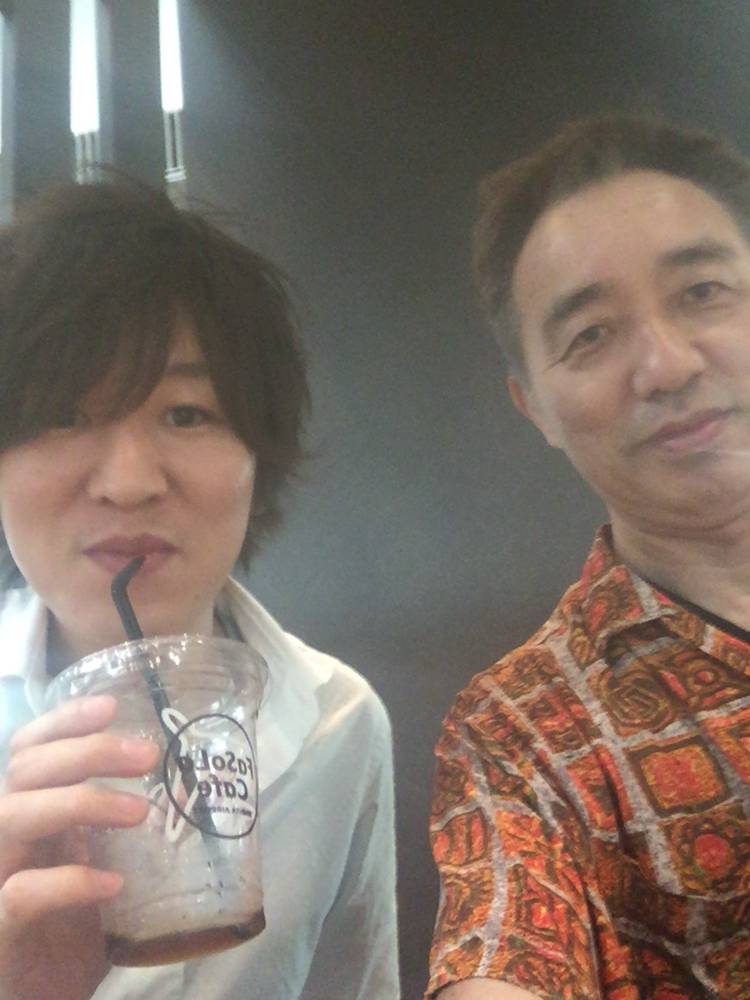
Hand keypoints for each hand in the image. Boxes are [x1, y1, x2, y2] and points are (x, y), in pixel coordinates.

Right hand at [0, 695, 158, 999]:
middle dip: (88, 751)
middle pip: (27, 768)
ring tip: (139, 811)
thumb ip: (128, 833)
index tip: (113, 706)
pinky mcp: (0, 928)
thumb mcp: (104, 868)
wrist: (38, 999)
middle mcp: (8, 837)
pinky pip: (23, 892)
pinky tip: (113, 883)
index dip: (65, 721)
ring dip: (82, 802)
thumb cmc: (72, 931)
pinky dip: (71, 880)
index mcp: (31, 814)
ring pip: (16, 814)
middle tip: (149, 755)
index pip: (31, 749)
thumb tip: (192, 789)